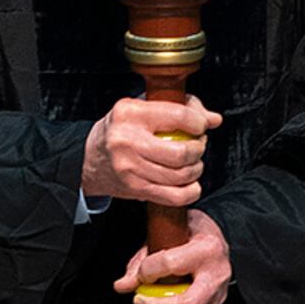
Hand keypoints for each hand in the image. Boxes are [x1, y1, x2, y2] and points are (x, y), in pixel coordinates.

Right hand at [81, 94, 221, 208]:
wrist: (90, 158)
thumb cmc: (123, 129)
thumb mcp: (144, 108)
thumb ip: (183, 107)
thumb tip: (214, 120)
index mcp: (130, 113)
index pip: (177, 116)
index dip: (198, 123)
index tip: (201, 126)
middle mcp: (127, 140)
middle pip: (181, 152)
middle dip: (199, 150)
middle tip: (197, 146)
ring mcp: (130, 168)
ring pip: (180, 176)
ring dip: (196, 170)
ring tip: (192, 163)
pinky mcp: (135, 189)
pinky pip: (174, 196)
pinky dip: (190, 191)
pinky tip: (190, 183)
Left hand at [114, 209, 231, 303]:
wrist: (213, 238)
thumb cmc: (191, 233)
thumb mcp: (166, 234)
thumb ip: (142, 260)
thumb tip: (124, 285)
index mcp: (206, 249)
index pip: (171, 264)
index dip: (147, 271)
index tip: (140, 273)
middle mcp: (216, 275)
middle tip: (139, 301)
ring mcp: (218, 297)